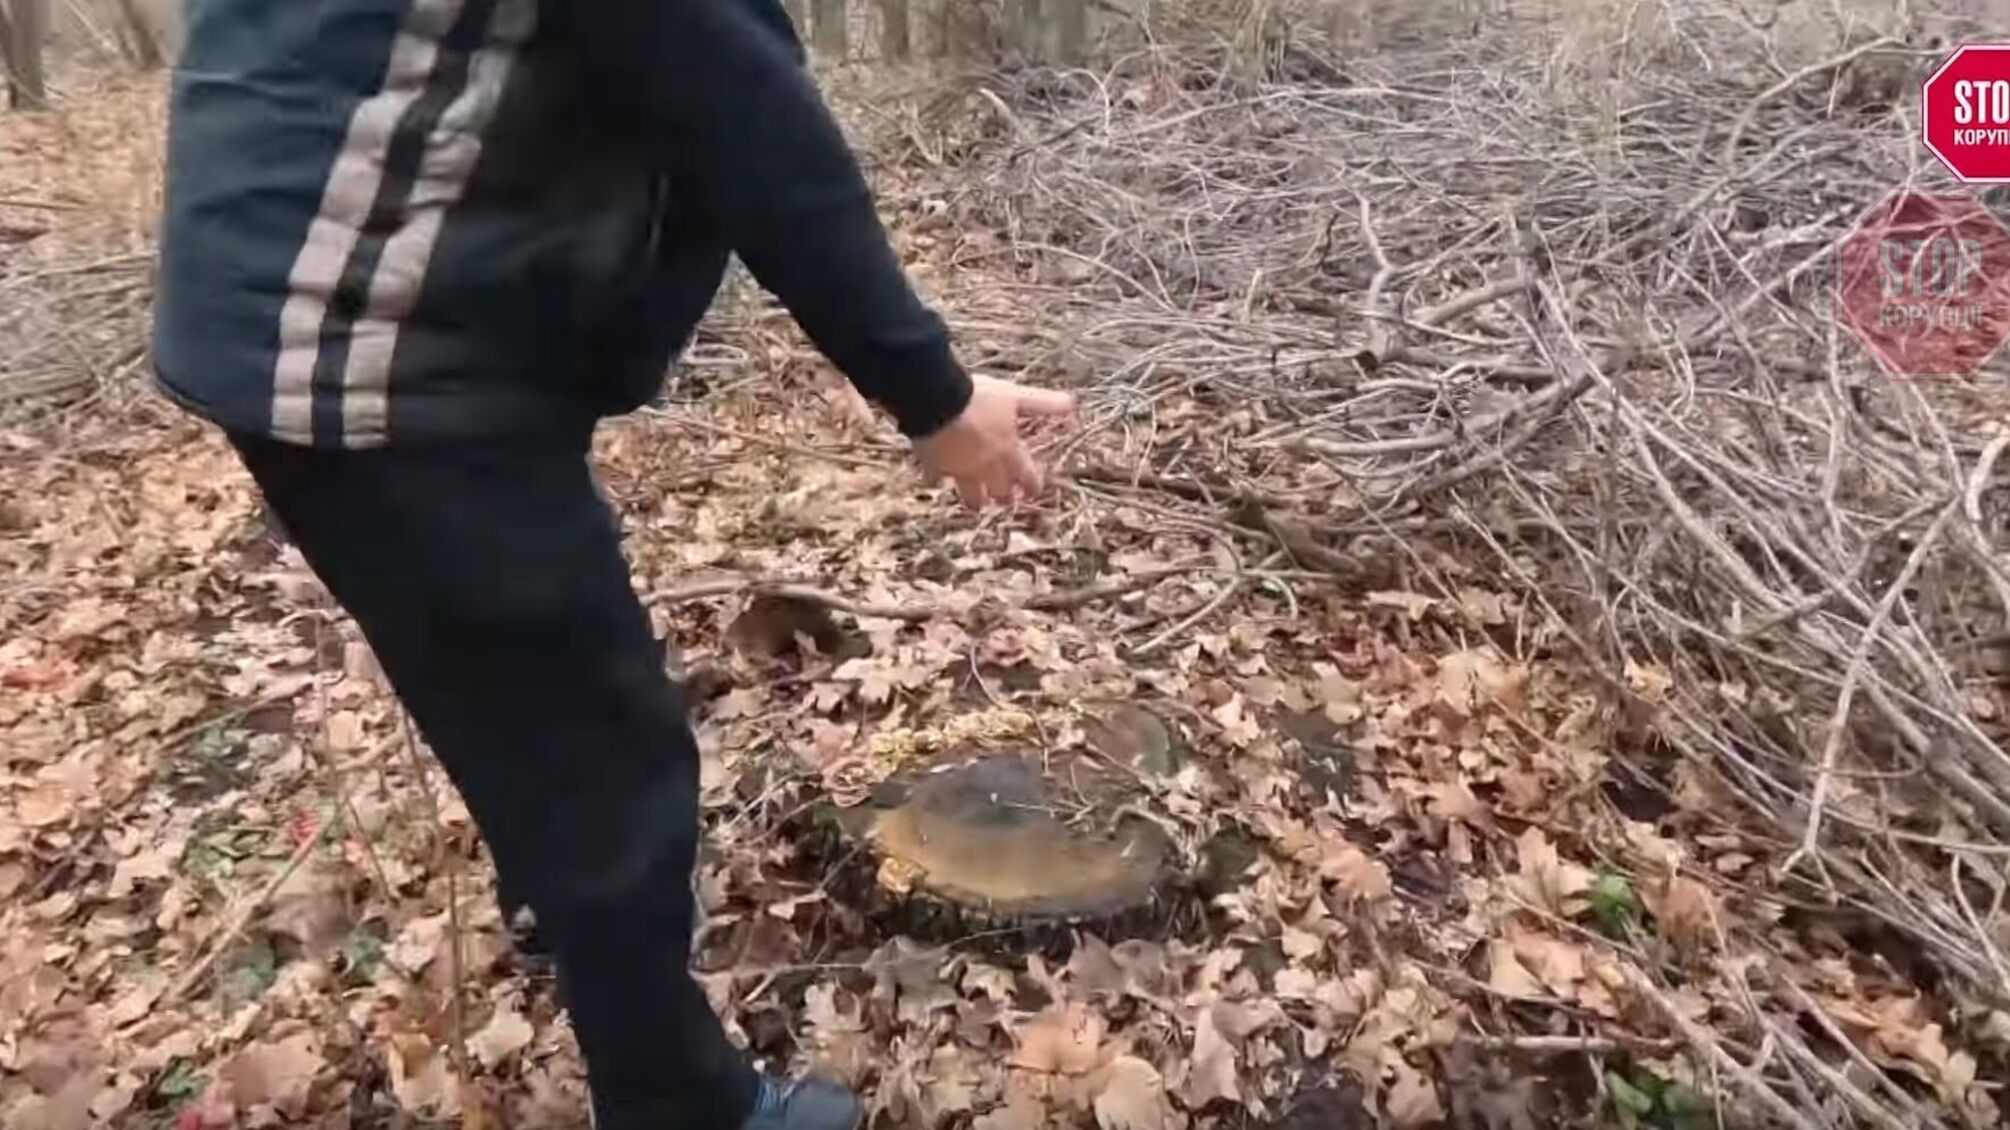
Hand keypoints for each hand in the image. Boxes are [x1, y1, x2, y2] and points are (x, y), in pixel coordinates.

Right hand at [914, 375, 1074, 508]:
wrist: (937, 401)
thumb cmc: (979, 399)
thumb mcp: (1015, 396)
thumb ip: (1042, 403)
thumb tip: (1071, 404)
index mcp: (1009, 454)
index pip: (1029, 479)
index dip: (1033, 486)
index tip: (1034, 490)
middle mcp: (987, 469)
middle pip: (1001, 495)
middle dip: (1005, 497)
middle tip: (1006, 498)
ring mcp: (960, 473)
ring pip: (971, 498)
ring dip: (975, 500)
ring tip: (976, 502)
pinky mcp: (935, 469)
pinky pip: (936, 481)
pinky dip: (937, 480)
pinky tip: (936, 477)